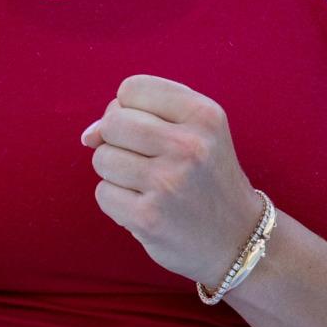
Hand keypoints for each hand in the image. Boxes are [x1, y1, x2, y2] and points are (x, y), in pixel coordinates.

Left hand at [80, 74, 264, 285]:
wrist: (238, 239)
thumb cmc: (207, 179)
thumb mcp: (197, 132)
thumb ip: (141, 116)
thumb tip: (88, 135)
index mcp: (204, 115)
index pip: (132, 88)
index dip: (128, 108)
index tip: (148, 130)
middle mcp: (188, 145)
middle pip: (112, 122)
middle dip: (117, 140)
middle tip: (145, 160)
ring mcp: (168, 182)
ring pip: (102, 158)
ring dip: (115, 172)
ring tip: (147, 185)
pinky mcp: (148, 217)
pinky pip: (103, 193)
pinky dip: (116, 201)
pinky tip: (144, 206)